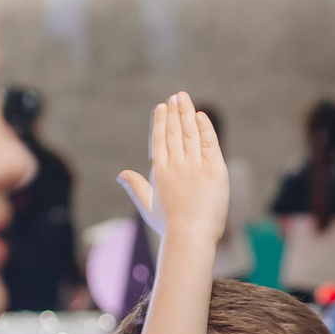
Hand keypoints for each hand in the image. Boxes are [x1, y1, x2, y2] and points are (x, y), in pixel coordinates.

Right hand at [116, 93, 227, 246]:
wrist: (190, 237)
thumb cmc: (169, 226)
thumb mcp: (148, 205)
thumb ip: (136, 186)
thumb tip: (121, 174)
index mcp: (159, 171)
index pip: (159, 139)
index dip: (160, 121)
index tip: (161, 107)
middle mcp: (176, 165)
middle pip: (174, 131)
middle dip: (174, 111)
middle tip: (175, 96)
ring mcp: (195, 166)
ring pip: (189, 133)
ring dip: (186, 113)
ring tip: (184, 98)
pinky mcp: (214, 170)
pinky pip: (209, 143)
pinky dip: (204, 128)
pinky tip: (200, 116)